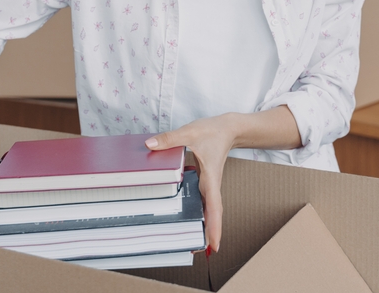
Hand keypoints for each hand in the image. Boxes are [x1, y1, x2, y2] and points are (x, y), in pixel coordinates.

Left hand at [145, 115, 235, 252]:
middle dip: (207, 233)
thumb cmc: (213, 131)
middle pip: (211, 214)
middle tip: (198, 250)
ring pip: (206, 209)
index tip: (214, 246)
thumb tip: (150, 144)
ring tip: (192, 241)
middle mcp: (210, 185)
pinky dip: (198, 211)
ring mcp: (208, 185)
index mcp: (210, 178)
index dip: (215, 227)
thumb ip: (170, 139)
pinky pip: (202, 200)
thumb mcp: (190, 132)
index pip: (215, 207)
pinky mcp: (205, 181)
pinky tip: (188, 218)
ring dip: (202, 224)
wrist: (228, 128)